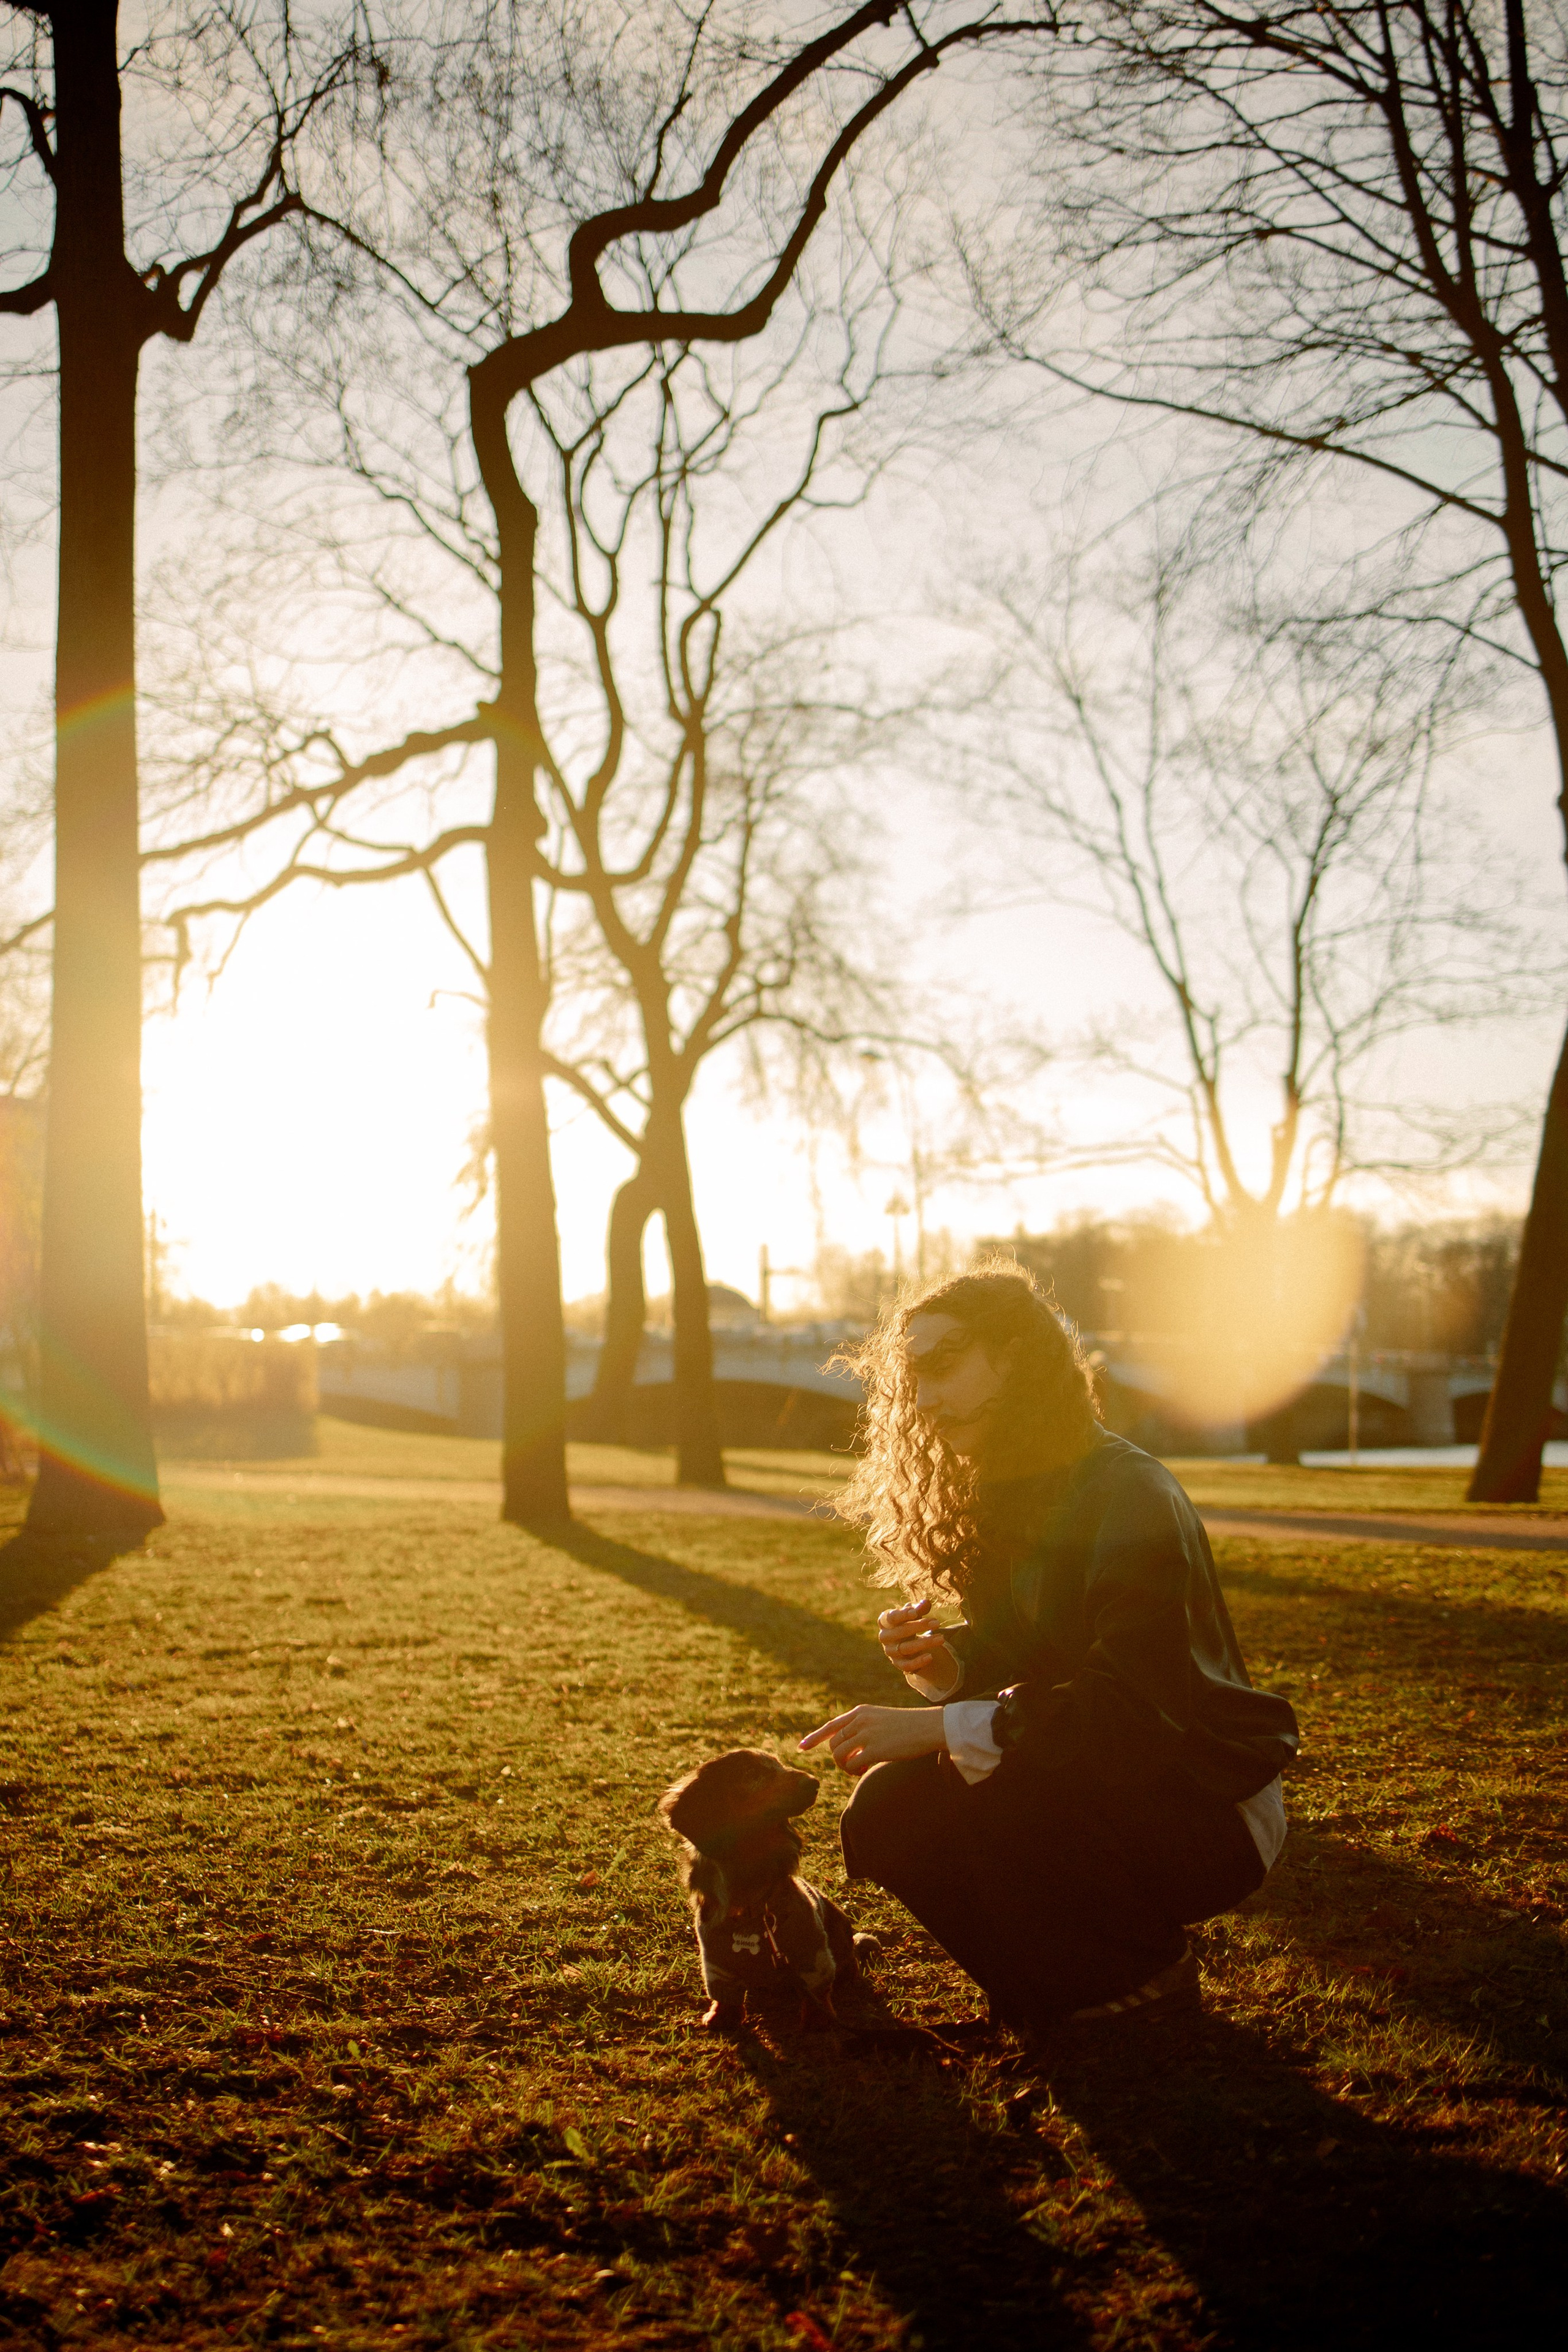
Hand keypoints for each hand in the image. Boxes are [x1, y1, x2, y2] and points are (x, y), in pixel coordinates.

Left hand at [798, 1704, 946, 1775]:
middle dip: (839, 1759)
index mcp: (861, 1712)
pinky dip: (854, 1771)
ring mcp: (866, 1734)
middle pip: (833, 1744)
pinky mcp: (874, 1749)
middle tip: (855, 1766)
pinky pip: (852, 1764)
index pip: (832, 1726)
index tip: (801, 1747)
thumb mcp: (881, 1720)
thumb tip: (847, 1750)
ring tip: (860, 1769)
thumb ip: (862, 1729)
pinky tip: (864, 1771)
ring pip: (839, 1755)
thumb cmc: (909, 1727)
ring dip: (846, 1766)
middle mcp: (860, 1720)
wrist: (930, 1726)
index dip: (815, 1738)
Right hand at [878, 1598, 959, 1696]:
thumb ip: (919, 1608)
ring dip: (924, 1643)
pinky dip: (918, 1662)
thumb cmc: (908, 1623)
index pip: (890, 1617)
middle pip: (900, 1632)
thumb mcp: (913, 1614)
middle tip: (937, 1623)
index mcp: (885, 1622)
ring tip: (941, 1638)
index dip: (902, 1615)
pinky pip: (907, 1665)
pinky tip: (931, 1656)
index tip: (915, 1612)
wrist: (906, 1642)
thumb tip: (926, 1602)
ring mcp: (890, 1651)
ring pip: (905, 1648)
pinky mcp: (898, 1664)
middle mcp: (885, 1637)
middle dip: (919, 1626)